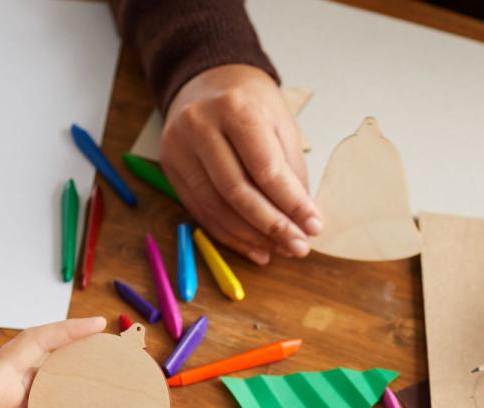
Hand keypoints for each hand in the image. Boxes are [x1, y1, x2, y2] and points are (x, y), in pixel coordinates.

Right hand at [160, 65, 320, 265]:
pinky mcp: (170, 168)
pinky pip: (201, 212)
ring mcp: (179, 148)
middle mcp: (200, 126)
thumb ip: (290, 171)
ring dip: (251, 237)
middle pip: (237, 192)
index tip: (314, 227)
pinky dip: (230, 235)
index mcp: (235, 108)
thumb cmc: (251, 104)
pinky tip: (255, 247)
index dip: (291, 204)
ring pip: (216, 207)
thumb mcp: (280, 124)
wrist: (208, 81)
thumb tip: (302, 221)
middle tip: (298, 247)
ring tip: (279, 250)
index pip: (265, 169)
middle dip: (272, 226)